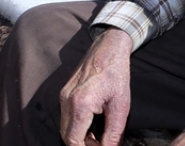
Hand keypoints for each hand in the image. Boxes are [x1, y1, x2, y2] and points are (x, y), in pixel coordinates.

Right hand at [59, 27, 132, 145]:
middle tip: (101, 143)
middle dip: (82, 144)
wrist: (108, 48)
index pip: (73, 140)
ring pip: (65, 127)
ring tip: (99, 135)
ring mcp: (63, 95)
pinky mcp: (64, 92)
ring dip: (79, 136)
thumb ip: (113, 133)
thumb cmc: (116, 74)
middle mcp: (67, 100)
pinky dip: (77, 125)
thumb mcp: (120, 107)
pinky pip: (66, 116)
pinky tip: (93, 124)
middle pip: (66, 136)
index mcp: (80, 104)